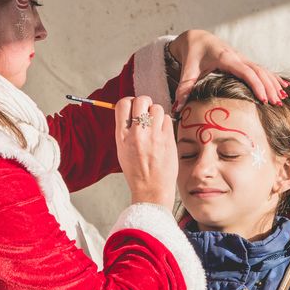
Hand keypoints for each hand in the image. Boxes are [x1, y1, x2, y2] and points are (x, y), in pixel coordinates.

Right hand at [115, 96, 177, 211]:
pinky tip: (162, 133)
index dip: (130, 102)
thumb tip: (131, 111)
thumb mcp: (122, 150)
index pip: (123, 104)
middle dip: (145, 103)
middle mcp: (136, 133)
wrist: (152, 189)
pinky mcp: (168, 138)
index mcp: (122, 136)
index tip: (133, 107)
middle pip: (141, 100)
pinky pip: (167, 118)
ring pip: (157, 108)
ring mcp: (153, 135)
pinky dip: (165, 123)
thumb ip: (125, 130)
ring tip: (155, 126)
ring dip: (156, 113)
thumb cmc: (137, 172)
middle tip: (147, 112)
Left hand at [169, 29, 288, 111]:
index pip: (245, 71)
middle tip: (277, 103)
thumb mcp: (187, 70)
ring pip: (262, 70)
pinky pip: (261, 70)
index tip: (263, 98)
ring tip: (283, 98)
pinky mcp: (244, 61)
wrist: (197, 38)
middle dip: (269, 86)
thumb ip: (183, 88)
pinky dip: (273, 78)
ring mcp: (243, 58)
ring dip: (273, 83)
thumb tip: (177, 108)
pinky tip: (284, 87)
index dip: (256, 84)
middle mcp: (237, 56)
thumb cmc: (193, 54)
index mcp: (225, 57)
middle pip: (258, 71)